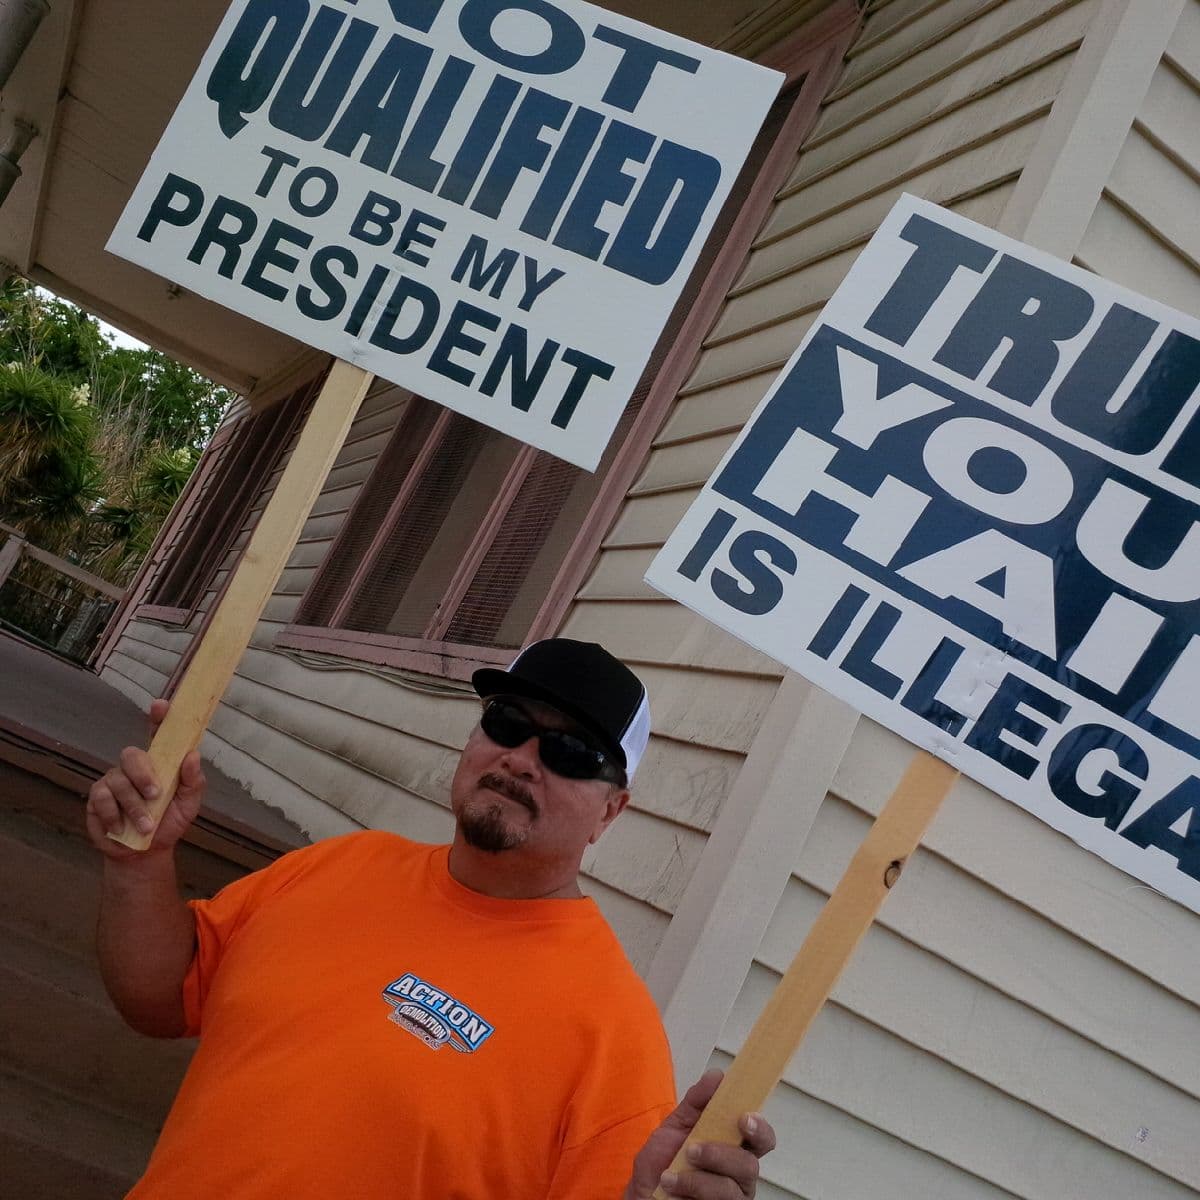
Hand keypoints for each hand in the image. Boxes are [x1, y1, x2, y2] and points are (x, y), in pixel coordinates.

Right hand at [86, 699, 205, 858]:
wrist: (145, 853)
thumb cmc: (169, 821)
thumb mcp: (189, 804)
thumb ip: (193, 781)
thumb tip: (193, 755)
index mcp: (160, 762)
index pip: (158, 734)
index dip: (159, 717)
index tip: (161, 706)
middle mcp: (135, 767)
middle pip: (131, 754)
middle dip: (143, 775)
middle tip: (155, 795)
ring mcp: (114, 780)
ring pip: (118, 780)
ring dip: (134, 805)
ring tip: (146, 825)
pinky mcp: (97, 798)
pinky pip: (101, 798)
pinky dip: (114, 814)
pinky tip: (122, 827)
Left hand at [626, 1070, 775, 1198]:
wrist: (643, 1192)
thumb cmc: (662, 1161)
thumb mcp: (676, 1124)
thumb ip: (696, 1101)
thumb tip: (717, 1076)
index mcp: (734, 1147)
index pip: (761, 1138)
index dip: (760, 1128)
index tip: (744, 1117)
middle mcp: (738, 1175)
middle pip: (750, 1166)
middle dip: (720, 1155)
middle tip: (693, 1149)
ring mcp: (730, 1198)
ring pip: (731, 1189)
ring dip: (697, 1178)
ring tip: (671, 1174)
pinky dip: (690, 1191)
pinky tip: (671, 1185)